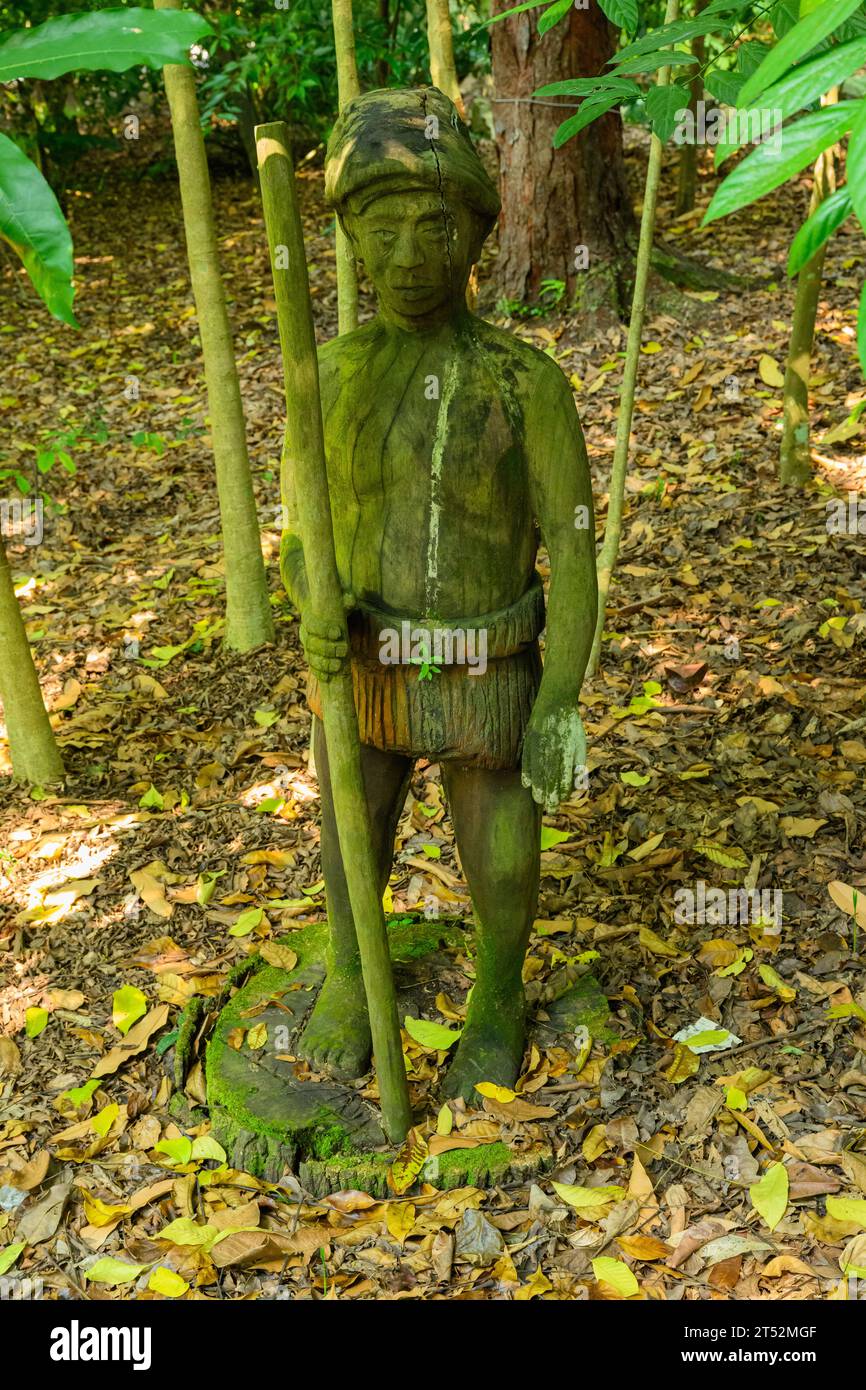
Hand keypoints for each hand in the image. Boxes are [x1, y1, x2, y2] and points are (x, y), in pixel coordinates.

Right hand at [299, 592, 354, 681]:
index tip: (338, 633)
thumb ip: (346, 600)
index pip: (311, 625)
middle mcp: (306, 634)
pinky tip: (327, 677)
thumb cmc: (338, 607)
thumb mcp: (343, 601)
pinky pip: (313, 668)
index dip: (322, 630)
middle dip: (327, 649)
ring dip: (324, 664)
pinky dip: (319, 673)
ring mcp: (309, 648)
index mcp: (310, 618)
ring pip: (311, 658)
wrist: (330, 618)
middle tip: (344, 650)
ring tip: (338, 666)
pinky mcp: (313, 659)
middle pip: (311, 644)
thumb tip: (350, 601)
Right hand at [521, 696, 586, 811]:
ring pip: (537, 771)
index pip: (563, 776)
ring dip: (538, 787)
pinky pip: (526, 760)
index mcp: (567, 750)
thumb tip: (577, 784)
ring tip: (538, 800)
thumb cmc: (570, 725)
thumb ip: (578, 763)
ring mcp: (538, 745)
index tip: (561, 801)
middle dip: (550, 794)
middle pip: (549, 777)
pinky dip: (527, 773)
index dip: (562, 790)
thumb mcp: (580, 743)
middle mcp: (552, 749)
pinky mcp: (529, 740)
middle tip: (550, 808)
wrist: (555, 702)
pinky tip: (527, 784)